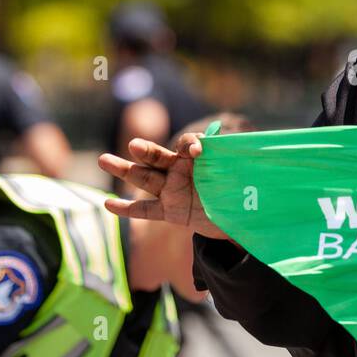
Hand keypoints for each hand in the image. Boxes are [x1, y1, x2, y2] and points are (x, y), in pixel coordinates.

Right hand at [97, 134, 231, 240]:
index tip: (198, 151)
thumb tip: (252, 141)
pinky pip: (145, 210)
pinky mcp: (169, 211)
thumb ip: (240, 160)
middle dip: (146, 151)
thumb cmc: (240, 189)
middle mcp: (180, 170)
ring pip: (144, 178)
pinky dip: (126, 208)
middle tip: (134, 145)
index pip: (187, 144)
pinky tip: (108, 204)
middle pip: (158, 157)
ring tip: (103, 159)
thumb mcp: (243, 174)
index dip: (191, 144)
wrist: (238, 215)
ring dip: (124, 169)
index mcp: (197, 158)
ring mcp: (171, 190)